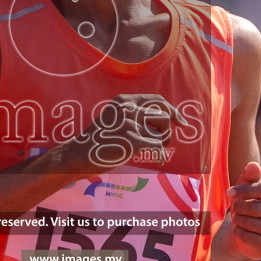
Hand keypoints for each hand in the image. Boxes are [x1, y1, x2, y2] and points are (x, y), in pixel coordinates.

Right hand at [49, 93, 175, 174]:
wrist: (79, 154)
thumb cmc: (100, 140)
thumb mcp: (115, 118)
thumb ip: (136, 114)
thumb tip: (167, 118)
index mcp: (125, 100)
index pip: (158, 100)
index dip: (173, 111)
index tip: (182, 122)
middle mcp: (128, 109)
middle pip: (164, 117)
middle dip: (166, 132)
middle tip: (161, 143)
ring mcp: (129, 124)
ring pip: (161, 134)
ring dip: (161, 144)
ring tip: (150, 151)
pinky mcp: (130, 141)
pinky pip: (157, 148)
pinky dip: (160, 156)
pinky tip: (158, 161)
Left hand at [212, 162, 260, 260]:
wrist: (247, 233)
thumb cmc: (247, 205)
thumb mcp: (246, 190)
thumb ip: (249, 177)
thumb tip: (253, 165)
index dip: (245, 190)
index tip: (229, 192)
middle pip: (257, 207)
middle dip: (240, 207)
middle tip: (234, 208)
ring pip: (253, 223)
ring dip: (239, 220)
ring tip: (236, 218)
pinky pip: (251, 238)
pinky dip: (240, 233)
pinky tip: (238, 230)